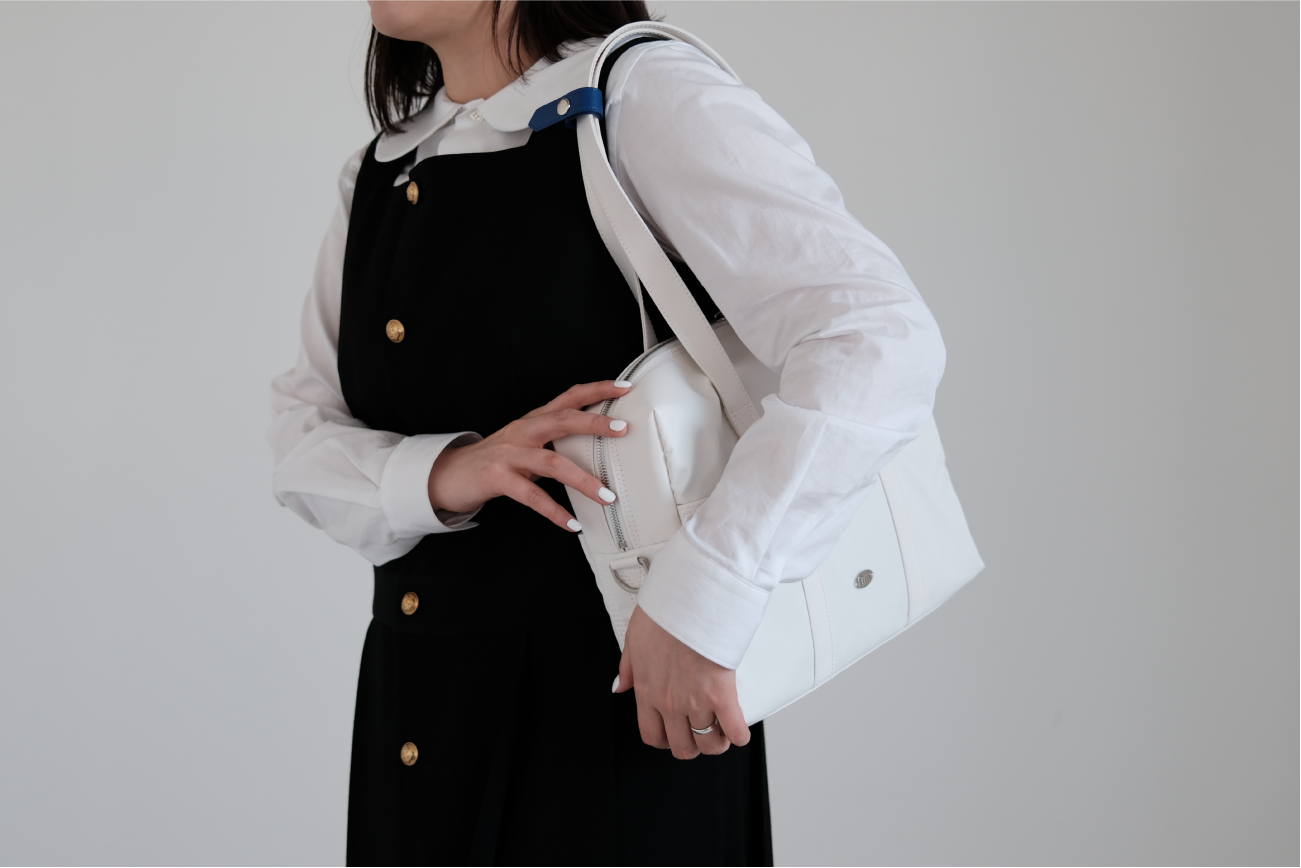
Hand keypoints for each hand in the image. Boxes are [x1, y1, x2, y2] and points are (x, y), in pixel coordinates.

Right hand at [426, 380, 630, 529]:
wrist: (450, 474)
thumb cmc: (495, 460)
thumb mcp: (526, 442)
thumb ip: (555, 440)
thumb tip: (597, 446)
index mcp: (533, 420)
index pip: (569, 397)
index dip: (597, 390)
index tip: (625, 388)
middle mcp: (523, 431)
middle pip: (563, 420)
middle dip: (595, 423)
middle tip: (624, 430)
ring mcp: (510, 454)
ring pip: (552, 462)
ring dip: (583, 479)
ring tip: (607, 495)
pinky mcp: (498, 478)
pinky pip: (532, 496)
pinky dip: (554, 511)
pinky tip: (572, 524)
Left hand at [616, 606, 749, 758]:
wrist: (689, 600)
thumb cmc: (664, 614)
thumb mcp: (632, 640)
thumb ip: (627, 668)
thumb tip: (621, 686)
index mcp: (648, 692)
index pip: (652, 736)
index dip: (665, 741)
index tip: (674, 734)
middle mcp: (670, 703)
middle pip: (683, 747)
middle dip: (693, 745)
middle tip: (701, 733)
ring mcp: (696, 702)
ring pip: (709, 744)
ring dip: (717, 742)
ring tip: (722, 732)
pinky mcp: (721, 694)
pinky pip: (734, 730)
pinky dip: (739, 734)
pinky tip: (739, 729)